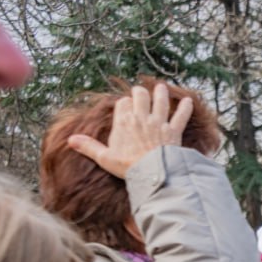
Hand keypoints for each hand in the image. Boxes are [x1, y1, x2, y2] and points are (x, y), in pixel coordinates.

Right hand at [67, 83, 191, 178]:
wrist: (153, 174)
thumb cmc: (128, 167)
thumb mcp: (105, 158)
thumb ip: (89, 147)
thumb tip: (71, 140)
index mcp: (123, 121)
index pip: (123, 103)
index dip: (124, 103)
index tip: (126, 106)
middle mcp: (141, 118)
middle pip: (140, 96)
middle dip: (140, 92)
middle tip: (141, 92)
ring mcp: (159, 123)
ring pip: (160, 101)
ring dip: (161, 93)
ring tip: (161, 87)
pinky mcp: (174, 131)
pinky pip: (181, 116)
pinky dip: (186, 108)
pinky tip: (190, 101)